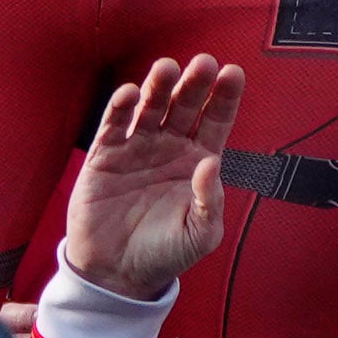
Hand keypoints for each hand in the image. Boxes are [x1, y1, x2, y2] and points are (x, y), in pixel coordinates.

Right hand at [57, 57, 244, 298]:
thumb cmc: (165, 254)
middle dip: (194, 83)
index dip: (224, 97)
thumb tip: (211, 162)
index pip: (215, 121)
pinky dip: (119, 108)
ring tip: (166, 68)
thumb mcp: (199, 235)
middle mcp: (169, 147)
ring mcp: (136, 148)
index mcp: (197, 161)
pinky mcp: (104, 156)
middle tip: (203, 63)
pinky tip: (128, 93)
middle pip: (184, 106)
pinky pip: (113, 125)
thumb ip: (209, 202)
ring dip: (158, 86)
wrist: (118, 274)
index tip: (233, 73)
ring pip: (149, 107)